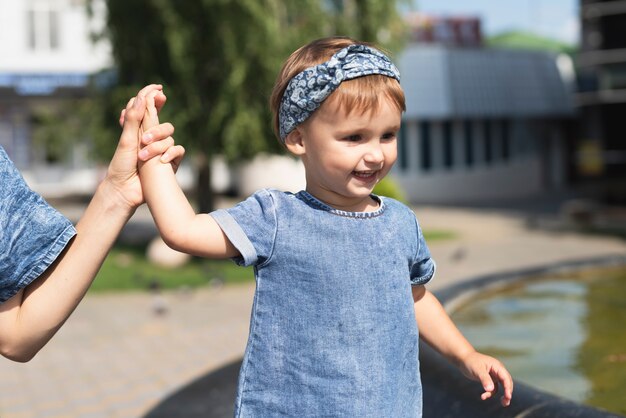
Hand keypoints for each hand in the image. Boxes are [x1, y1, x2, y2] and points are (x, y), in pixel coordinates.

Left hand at [104, 84, 184, 209]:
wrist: (126, 190)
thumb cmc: (121, 166)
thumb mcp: (126, 140)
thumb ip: (134, 119)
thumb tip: (141, 97)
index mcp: (137, 129)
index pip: (146, 108)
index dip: (152, 97)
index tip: (159, 89)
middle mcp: (150, 137)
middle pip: (162, 122)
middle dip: (156, 129)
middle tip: (144, 139)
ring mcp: (161, 150)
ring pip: (170, 136)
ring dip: (157, 145)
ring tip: (143, 157)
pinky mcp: (169, 162)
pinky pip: (179, 150)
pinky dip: (172, 154)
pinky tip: (162, 161)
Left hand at [459, 351, 512, 406]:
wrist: (463, 359)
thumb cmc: (471, 362)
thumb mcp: (477, 370)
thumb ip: (484, 379)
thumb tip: (490, 389)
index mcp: (497, 366)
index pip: (506, 378)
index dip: (508, 387)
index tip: (508, 397)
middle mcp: (498, 370)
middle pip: (507, 382)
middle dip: (508, 392)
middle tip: (506, 403)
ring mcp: (494, 375)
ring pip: (502, 386)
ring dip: (503, 395)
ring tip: (503, 404)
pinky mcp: (489, 379)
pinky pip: (493, 388)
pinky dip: (490, 393)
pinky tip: (483, 397)